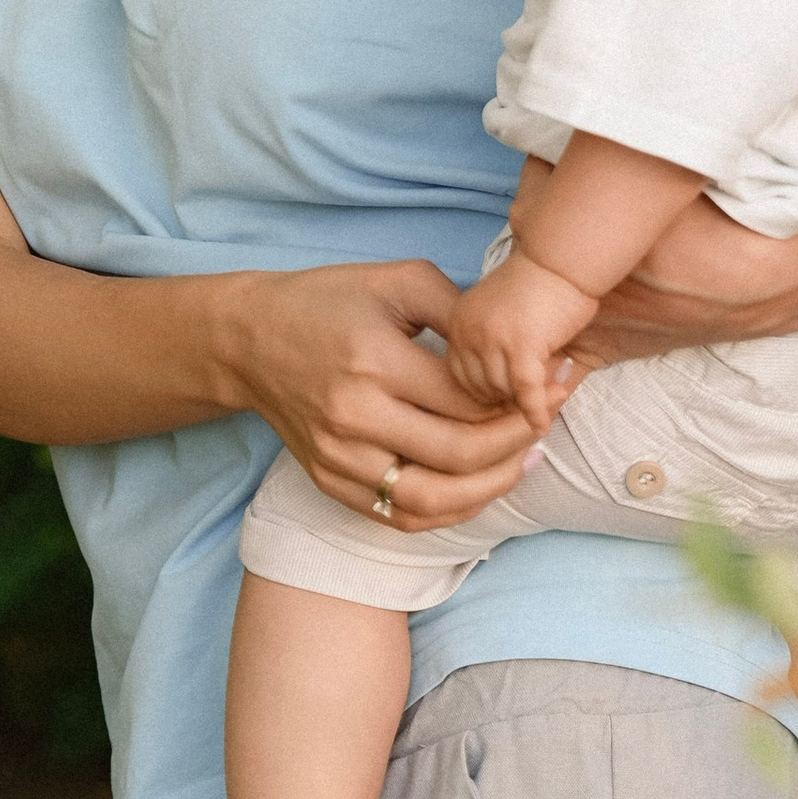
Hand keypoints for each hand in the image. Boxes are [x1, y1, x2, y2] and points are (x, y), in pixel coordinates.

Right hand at [226, 260, 540, 530]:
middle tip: (544, 425)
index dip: (518, 401)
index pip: (465, 401)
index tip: (548, 389)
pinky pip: (399, 517)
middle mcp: (354, 416)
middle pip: (457, 454)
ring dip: (489, 488)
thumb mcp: (398, 281)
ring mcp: (339, 457)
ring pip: (431, 499)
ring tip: (523, 462)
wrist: (249, 340)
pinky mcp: (330, 481)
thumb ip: (460, 310)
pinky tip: (478, 488)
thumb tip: (517, 345)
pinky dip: (447, 512)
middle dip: (515, 444)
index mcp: (375, 360)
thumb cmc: (328, 301)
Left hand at [445, 244, 600, 433]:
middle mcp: (468, 331)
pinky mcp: (521, 346)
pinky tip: (542, 425)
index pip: (460, 376)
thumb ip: (497, 350)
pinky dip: (535, 412)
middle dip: (503, 402)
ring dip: (522, 406)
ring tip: (545, 410)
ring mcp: (492, 339)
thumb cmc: (543, 283)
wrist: (564, 256)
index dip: (485, 393)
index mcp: (459, 321)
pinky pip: (526, 392)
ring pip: (502, 393)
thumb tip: (505, 398)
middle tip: (528, 410)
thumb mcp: (504, 315)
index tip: (508, 401)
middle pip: (478, 389)